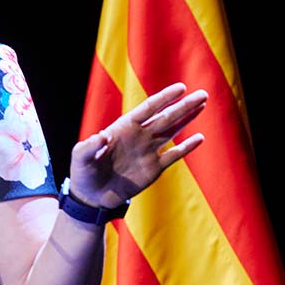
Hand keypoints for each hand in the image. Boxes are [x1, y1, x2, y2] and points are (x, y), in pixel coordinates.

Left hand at [68, 83, 207, 208]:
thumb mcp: (81, 157)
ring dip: (187, 118)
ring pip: (172, 130)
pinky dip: (186, 147)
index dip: (164, 98)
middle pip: (165, 116)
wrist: (92, 196)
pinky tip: (200, 138)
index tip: (180, 88)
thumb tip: (102, 136)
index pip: (147, 109)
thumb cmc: (84, 172)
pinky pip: (173, 155)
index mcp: (123, 127)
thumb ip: (89, 146)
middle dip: (183, 105)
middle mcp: (139, 135)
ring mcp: (148, 151)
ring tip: (202, 104)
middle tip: (203, 94)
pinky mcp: (154, 168)